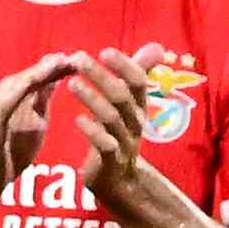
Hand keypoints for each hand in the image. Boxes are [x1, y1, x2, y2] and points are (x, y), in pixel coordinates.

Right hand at [0, 45, 103, 209]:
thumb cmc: (9, 151)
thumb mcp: (34, 121)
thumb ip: (42, 99)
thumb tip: (58, 77)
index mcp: (15, 95)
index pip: (40, 76)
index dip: (61, 67)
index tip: (86, 59)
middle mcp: (2, 95)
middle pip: (31, 75)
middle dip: (53, 64)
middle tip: (77, 55)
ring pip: (18, 83)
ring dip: (39, 71)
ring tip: (59, 61)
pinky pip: (4, 101)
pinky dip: (19, 89)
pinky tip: (34, 81)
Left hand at [72, 53, 184, 222]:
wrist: (120, 181)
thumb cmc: (120, 135)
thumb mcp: (132, 105)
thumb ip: (139, 74)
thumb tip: (157, 46)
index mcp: (138, 107)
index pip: (138, 82)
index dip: (124, 66)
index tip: (105, 51)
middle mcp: (135, 123)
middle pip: (122, 96)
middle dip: (101, 76)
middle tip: (78, 59)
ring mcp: (124, 142)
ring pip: (112, 118)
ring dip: (92, 99)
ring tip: (71, 84)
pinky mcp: (112, 161)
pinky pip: (105, 145)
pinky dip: (92, 131)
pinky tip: (77, 119)